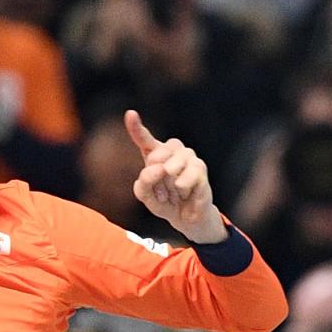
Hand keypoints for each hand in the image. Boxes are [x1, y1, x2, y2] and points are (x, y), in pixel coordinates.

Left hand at [124, 110, 227, 243]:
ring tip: (174, 191)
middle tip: (161, 187)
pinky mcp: (200, 168)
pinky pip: (187, 177)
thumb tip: (158, 168)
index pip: (144, 138)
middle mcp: (171, 151)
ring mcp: (188, 157)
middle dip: (155, 173)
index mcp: (154, 154)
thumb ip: (143, 183)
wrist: (186, 217)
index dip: (136, 127)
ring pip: (172, 165)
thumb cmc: (164, 202)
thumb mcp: (146, 197)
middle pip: (157, 153)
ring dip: (170, 184)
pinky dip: (183, 189)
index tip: (131, 114)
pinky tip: (185, 193)